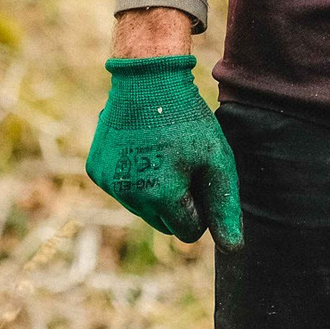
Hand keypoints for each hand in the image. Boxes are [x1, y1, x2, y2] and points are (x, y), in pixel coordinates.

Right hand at [85, 53, 244, 248]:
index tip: (200, 177)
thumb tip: (233, 249)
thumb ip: (225, 206)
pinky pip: (123, 191)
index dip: (201, 207)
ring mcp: (109, 184)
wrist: (147, 78)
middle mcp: (129, 196)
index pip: (190, 231)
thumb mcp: (216, 159)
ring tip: (162, 153)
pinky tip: (141, 148)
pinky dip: (134, 177)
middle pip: (164, 224)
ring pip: (143, 208)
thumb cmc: (188, 119)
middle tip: (183, 163)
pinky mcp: (96, 171)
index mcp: (161, 195)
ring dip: (155, 191)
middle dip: (177, 203)